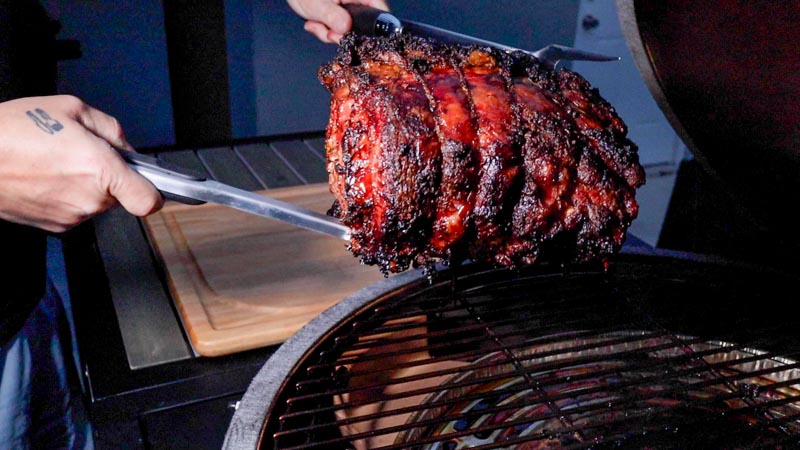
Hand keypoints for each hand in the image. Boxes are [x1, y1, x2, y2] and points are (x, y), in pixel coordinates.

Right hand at [0, 95, 163, 231]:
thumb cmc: (13, 131)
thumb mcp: (71, 108)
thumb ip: (111, 129)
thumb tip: (127, 148)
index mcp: (101, 170)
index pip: (149, 200)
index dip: (153, 191)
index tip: (148, 181)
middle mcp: (89, 199)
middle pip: (120, 195)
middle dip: (109, 175)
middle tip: (81, 153)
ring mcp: (70, 216)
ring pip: (95, 202)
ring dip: (84, 184)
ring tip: (54, 161)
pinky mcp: (53, 225)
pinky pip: (73, 209)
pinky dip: (65, 194)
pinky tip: (44, 175)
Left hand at [287, 0, 389, 43]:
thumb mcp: (316, 3)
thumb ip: (331, 15)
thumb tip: (345, 28)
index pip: (380, 13)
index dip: (371, 30)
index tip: (353, 38)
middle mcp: (359, 1)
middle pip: (363, 27)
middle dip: (341, 34)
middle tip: (327, 33)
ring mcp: (349, 8)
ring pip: (348, 31)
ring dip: (329, 33)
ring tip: (314, 23)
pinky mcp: (340, 15)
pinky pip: (337, 29)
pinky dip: (325, 30)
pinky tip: (313, 23)